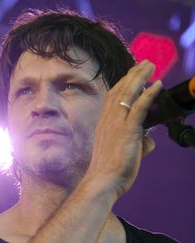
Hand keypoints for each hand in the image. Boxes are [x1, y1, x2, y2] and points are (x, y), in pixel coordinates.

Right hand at [86, 60, 162, 197]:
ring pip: (128, 94)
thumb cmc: (110, 172)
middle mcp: (108, 119)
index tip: (132, 74)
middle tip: (144, 62)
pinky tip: (157, 83)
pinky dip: (148, 94)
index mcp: (105, 124)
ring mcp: (117, 124)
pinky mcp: (127, 131)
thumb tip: (149, 140)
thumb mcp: (124, 153)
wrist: (101, 182)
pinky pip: (139, 108)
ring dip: (140, 77)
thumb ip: (138, 142)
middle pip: (120, 90)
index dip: (123, 83)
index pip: (113, 97)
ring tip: (149, 64)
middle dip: (133, 74)